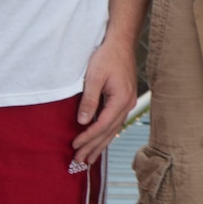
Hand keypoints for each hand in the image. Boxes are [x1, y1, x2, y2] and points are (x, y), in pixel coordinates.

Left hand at [71, 37, 138, 163]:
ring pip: (113, 129)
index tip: (75, 145)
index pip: (102, 125)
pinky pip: (115, 122)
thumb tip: (83, 122)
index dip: (88, 137)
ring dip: (100, 144)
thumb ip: (89, 100)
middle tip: (79, 161)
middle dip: (93, 147)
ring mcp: (127, 103)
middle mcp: (127, 104)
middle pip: (109, 131)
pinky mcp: (124, 100)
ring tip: (89, 158)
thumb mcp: (94, 76)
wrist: (121, 43)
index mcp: (121, 99)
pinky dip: (106, 134)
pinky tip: (100, 141)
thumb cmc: (107, 56)